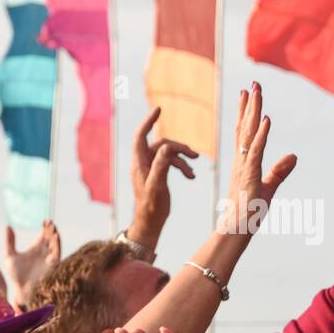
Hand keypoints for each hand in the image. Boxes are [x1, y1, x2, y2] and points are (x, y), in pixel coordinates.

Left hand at [4, 221, 60, 303]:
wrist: (21, 290)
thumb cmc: (16, 275)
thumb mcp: (10, 256)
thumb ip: (9, 242)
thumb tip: (7, 226)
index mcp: (35, 248)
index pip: (43, 234)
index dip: (45, 227)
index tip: (45, 220)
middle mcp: (44, 252)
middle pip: (50, 237)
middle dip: (51, 230)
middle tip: (49, 222)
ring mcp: (49, 258)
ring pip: (55, 244)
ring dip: (55, 237)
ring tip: (53, 228)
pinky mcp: (53, 265)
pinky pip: (57, 254)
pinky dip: (57, 246)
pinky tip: (55, 239)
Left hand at [129, 108, 196, 237]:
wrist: (150, 223)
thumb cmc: (150, 207)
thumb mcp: (157, 186)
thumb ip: (161, 166)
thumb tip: (167, 148)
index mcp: (139, 163)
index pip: (141, 136)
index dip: (148, 122)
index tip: (158, 110)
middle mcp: (143, 163)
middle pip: (161, 145)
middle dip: (178, 148)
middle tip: (194, 156)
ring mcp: (150, 168)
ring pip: (168, 154)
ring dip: (182, 159)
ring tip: (193, 170)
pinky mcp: (157, 174)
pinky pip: (170, 163)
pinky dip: (181, 167)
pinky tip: (191, 176)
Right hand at [215, 82, 296, 236]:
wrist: (236, 229)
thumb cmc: (249, 212)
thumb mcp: (269, 188)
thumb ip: (280, 171)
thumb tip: (294, 156)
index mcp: (243, 162)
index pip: (244, 132)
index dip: (246, 112)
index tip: (248, 94)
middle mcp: (240, 160)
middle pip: (245, 127)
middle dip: (249, 104)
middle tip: (252, 83)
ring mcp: (244, 166)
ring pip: (249, 133)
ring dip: (254, 112)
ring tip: (256, 91)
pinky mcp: (250, 174)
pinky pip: (256, 150)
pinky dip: (262, 134)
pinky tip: (267, 119)